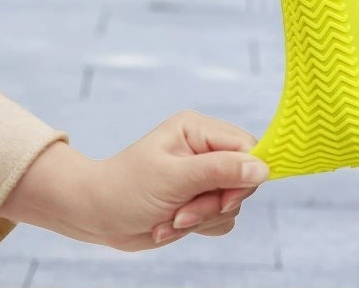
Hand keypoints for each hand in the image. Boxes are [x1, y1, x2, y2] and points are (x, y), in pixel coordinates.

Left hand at [0, 111, 268, 250]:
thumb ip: (220, 171)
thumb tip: (264, 168)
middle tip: (183, 214)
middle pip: (243, 177)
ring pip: (233, 202)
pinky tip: (169, 225)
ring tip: (170, 220)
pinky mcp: (201, 200)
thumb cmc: (126, 188)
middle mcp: (205, 149)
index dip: (243, 175)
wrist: (94, 216)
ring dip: (203, 219)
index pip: (246, 147)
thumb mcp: (174, 178)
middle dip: (214, 203)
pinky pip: (222, 218)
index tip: (225, 199)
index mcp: (198, 129)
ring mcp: (204, 176)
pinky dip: (199, 228)